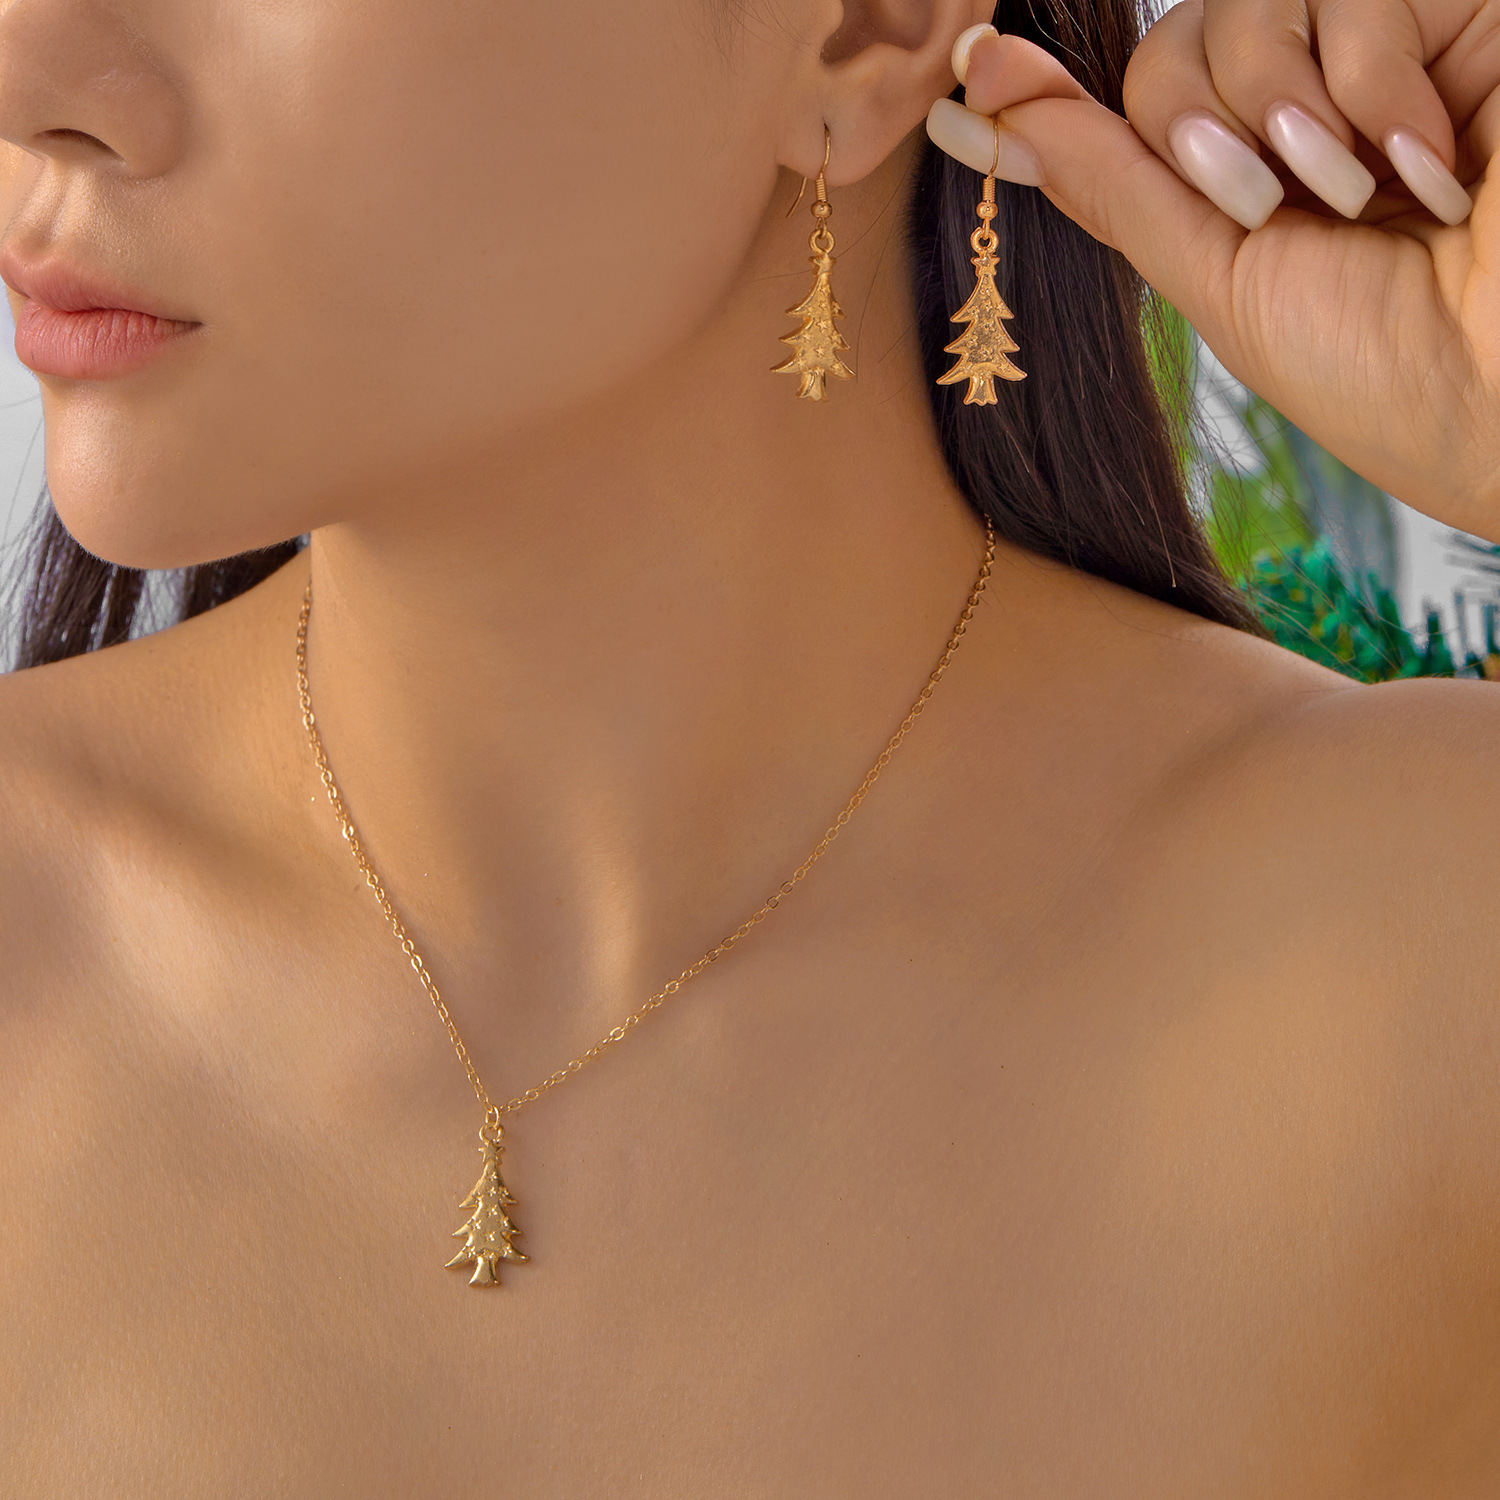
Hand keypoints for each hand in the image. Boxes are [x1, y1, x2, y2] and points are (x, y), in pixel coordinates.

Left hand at [927, 3, 1499, 543]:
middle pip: (1173, 49)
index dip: (1049, 98)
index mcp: (1254, 183)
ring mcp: (1386, 51)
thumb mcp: (1218, 278)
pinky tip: (1437, 163)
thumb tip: (991, 111)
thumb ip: (1115, 183)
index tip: (961, 80)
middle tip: (1270, 208)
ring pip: (1247, 6)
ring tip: (1363, 197)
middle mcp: (1313, 109)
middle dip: (1199, 139)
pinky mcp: (1459, 9)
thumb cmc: (1384, 367)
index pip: (1138, 109)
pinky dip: (1374, 87)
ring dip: (1280, 116)